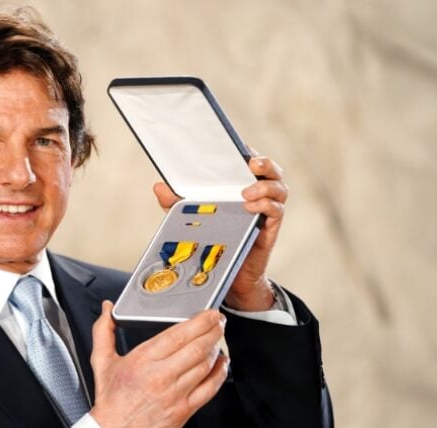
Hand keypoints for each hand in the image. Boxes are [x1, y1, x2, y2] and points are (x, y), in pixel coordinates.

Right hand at [89, 301, 228, 427]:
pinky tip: (221, 363)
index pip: (178, 335)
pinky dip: (220, 373)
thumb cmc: (111, 400)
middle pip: (196, 347)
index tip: (208, 313)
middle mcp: (161, 376)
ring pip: (205, 365)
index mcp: (142, 360)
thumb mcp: (102, 362)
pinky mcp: (184, 409)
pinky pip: (209, 388)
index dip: (199, 321)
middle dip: (213, 330)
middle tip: (219, 320)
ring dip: (215, 348)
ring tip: (217, 337)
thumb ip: (103, 332)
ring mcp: (175, 394)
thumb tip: (106, 309)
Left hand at [152, 149, 287, 311]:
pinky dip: (265, 205)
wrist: (229, 273)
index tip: (239, 146)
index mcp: (240, 184)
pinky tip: (250, 207)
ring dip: (264, 186)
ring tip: (245, 192)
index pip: (249, 161)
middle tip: (251, 163)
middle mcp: (258, 193)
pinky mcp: (271, 226)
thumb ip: (176, 202)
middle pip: (271, 170)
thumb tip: (158, 186)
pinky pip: (276, 210)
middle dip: (264, 162)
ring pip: (278, 187)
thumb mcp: (191, 218)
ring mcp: (267, 209)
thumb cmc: (214, 238)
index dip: (248, 151)